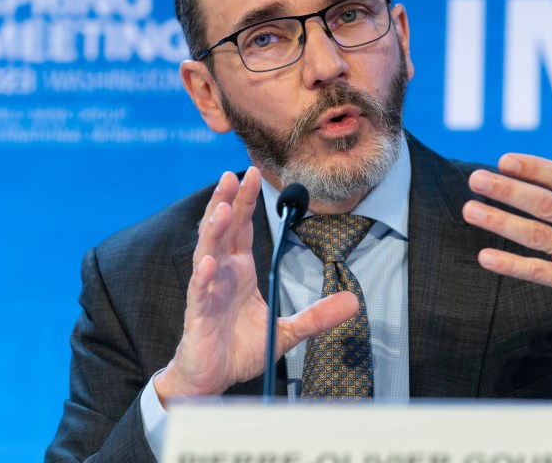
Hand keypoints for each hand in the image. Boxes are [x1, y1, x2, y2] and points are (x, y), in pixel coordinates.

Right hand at [154, 167, 358, 403]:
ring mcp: (207, 291)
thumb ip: (318, 315)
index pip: (242, 228)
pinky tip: (209, 262)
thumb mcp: (288, 331)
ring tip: (223, 208)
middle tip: (233, 174)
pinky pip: (199, 291)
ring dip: (214, 230)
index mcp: (239, 271)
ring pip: (207, 252)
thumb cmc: (241, 349)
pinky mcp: (197, 314)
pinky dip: (203, 275)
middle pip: (223, 230)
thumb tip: (354, 302)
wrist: (213, 379)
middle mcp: (221, 274)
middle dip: (228, 201)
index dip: (246, 201)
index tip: (252, 174)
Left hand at [461, 128, 551, 347]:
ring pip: (537, 235)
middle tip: (474, 178)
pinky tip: (485, 256)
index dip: (534, 167)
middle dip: (507, 189)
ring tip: (470, 210)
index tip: (504, 159)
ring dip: (500, 222)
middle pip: (545, 203)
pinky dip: (512, 265)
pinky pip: (540, 272)